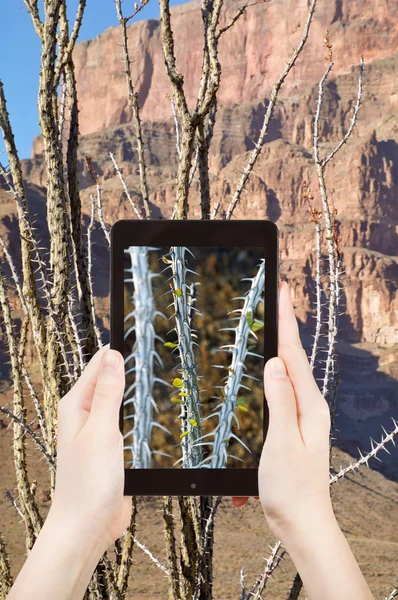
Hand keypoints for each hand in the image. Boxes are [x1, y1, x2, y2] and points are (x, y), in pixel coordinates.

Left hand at [50, 345, 131, 550]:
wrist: (87, 525)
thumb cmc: (88, 482)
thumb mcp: (102, 430)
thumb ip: (108, 393)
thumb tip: (113, 355)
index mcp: (76, 405)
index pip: (97, 365)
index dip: (116, 349)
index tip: (136, 328)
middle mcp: (84, 415)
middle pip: (106, 379)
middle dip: (123, 364)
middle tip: (146, 344)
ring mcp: (96, 431)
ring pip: (114, 399)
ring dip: (128, 386)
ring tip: (145, 368)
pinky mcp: (109, 447)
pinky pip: (121, 419)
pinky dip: (131, 409)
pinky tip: (142, 407)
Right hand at [232, 281, 331, 537]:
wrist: (301, 523)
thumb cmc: (291, 488)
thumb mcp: (282, 442)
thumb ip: (280, 401)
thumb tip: (275, 363)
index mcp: (309, 406)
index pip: (294, 354)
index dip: (286, 320)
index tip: (283, 290)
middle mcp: (308, 406)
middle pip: (292, 358)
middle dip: (283, 326)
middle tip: (275, 297)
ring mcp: (300, 417)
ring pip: (285, 374)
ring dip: (277, 348)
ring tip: (269, 324)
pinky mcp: (291, 427)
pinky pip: (279, 394)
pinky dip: (270, 378)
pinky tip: (263, 369)